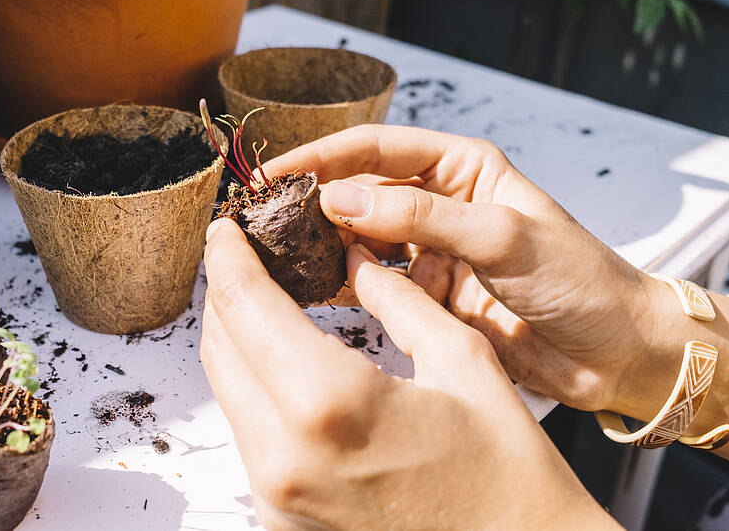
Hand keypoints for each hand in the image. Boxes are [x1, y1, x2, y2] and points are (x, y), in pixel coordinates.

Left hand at [201, 219, 615, 530]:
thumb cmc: (509, 476)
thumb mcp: (463, 362)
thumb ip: (398, 298)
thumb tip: (356, 257)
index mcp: (329, 403)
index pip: (245, 305)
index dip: (228, 255)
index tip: (225, 227)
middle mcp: (285, 456)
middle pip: (220, 347)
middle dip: (226, 290)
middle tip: (245, 254)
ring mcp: (277, 496)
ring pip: (228, 392)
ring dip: (238, 338)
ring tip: (263, 299)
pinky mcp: (281, 519)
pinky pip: (250, 435)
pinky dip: (257, 388)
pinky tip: (283, 363)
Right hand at [264, 125, 677, 418]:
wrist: (615, 353)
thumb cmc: (579, 279)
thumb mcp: (504, 238)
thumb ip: (422, 218)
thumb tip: (340, 198)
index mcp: (460, 168)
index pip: (375, 150)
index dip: (322, 157)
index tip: (275, 173)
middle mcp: (438, 203)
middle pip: (357, 191)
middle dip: (310, 199)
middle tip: (258, 215)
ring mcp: (427, 251)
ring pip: (356, 238)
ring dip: (318, 242)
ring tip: (269, 249)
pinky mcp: (423, 297)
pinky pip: (369, 283)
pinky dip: (338, 282)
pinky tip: (305, 284)